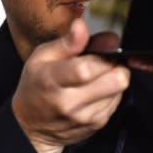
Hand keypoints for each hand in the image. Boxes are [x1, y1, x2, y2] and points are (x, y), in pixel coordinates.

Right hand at [12, 18, 129, 152]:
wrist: (32, 126)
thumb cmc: (36, 86)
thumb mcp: (42, 56)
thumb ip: (67, 41)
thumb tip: (82, 25)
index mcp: (52, 81)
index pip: (85, 69)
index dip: (102, 53)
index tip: (104, 44)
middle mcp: (70, 102)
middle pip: (115, 79)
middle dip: (115, 63)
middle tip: (103, 59)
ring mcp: (86, 116)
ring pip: (121, 88)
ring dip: (113, 76)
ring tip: (96, 75)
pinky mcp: (98, 123)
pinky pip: (118, 99)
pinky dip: (112, 90)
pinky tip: (96, 88)